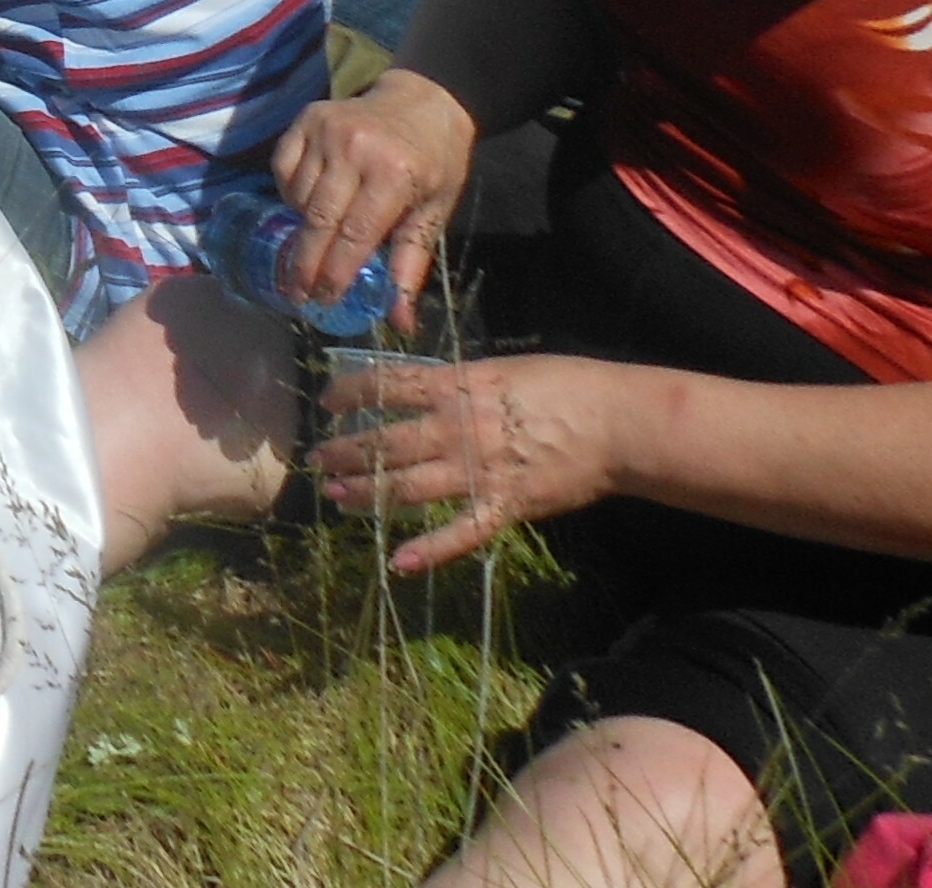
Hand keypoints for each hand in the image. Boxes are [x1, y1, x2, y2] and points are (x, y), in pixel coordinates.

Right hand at [269, 68, 480, 321]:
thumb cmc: (434, 163)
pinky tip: (307, 205)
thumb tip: (400, 323)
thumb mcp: (433, 213)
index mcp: (394, 175)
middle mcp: (356, 149)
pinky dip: (290, 194)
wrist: (424, 100)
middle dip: (306, 263)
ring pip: (298, 196)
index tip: (324, 300)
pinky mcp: (307, 118)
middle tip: (298, 293)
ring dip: (302, 227)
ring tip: (314, 244)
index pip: (355, 235)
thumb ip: (410, 266)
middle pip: (319, 220)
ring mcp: (327, 130)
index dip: (336, 272)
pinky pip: (283, 168)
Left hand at [312, 352, 630, 569]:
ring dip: (368, 495)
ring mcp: (479, 471)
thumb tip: (423, 386)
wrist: (613, 422)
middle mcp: (456, 429)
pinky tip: (400, 562)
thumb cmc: (563, 384)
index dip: (350, 393)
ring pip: (409, 487)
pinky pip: (461, 533)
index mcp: (456, 387)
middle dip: (346, 453)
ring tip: (337, 499)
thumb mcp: (500, 368)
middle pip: (386, 443)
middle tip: (318, 460)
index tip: (326, 401)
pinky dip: (430, 551)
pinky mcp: (505, 507)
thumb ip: (458, 382)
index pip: (386, 387)